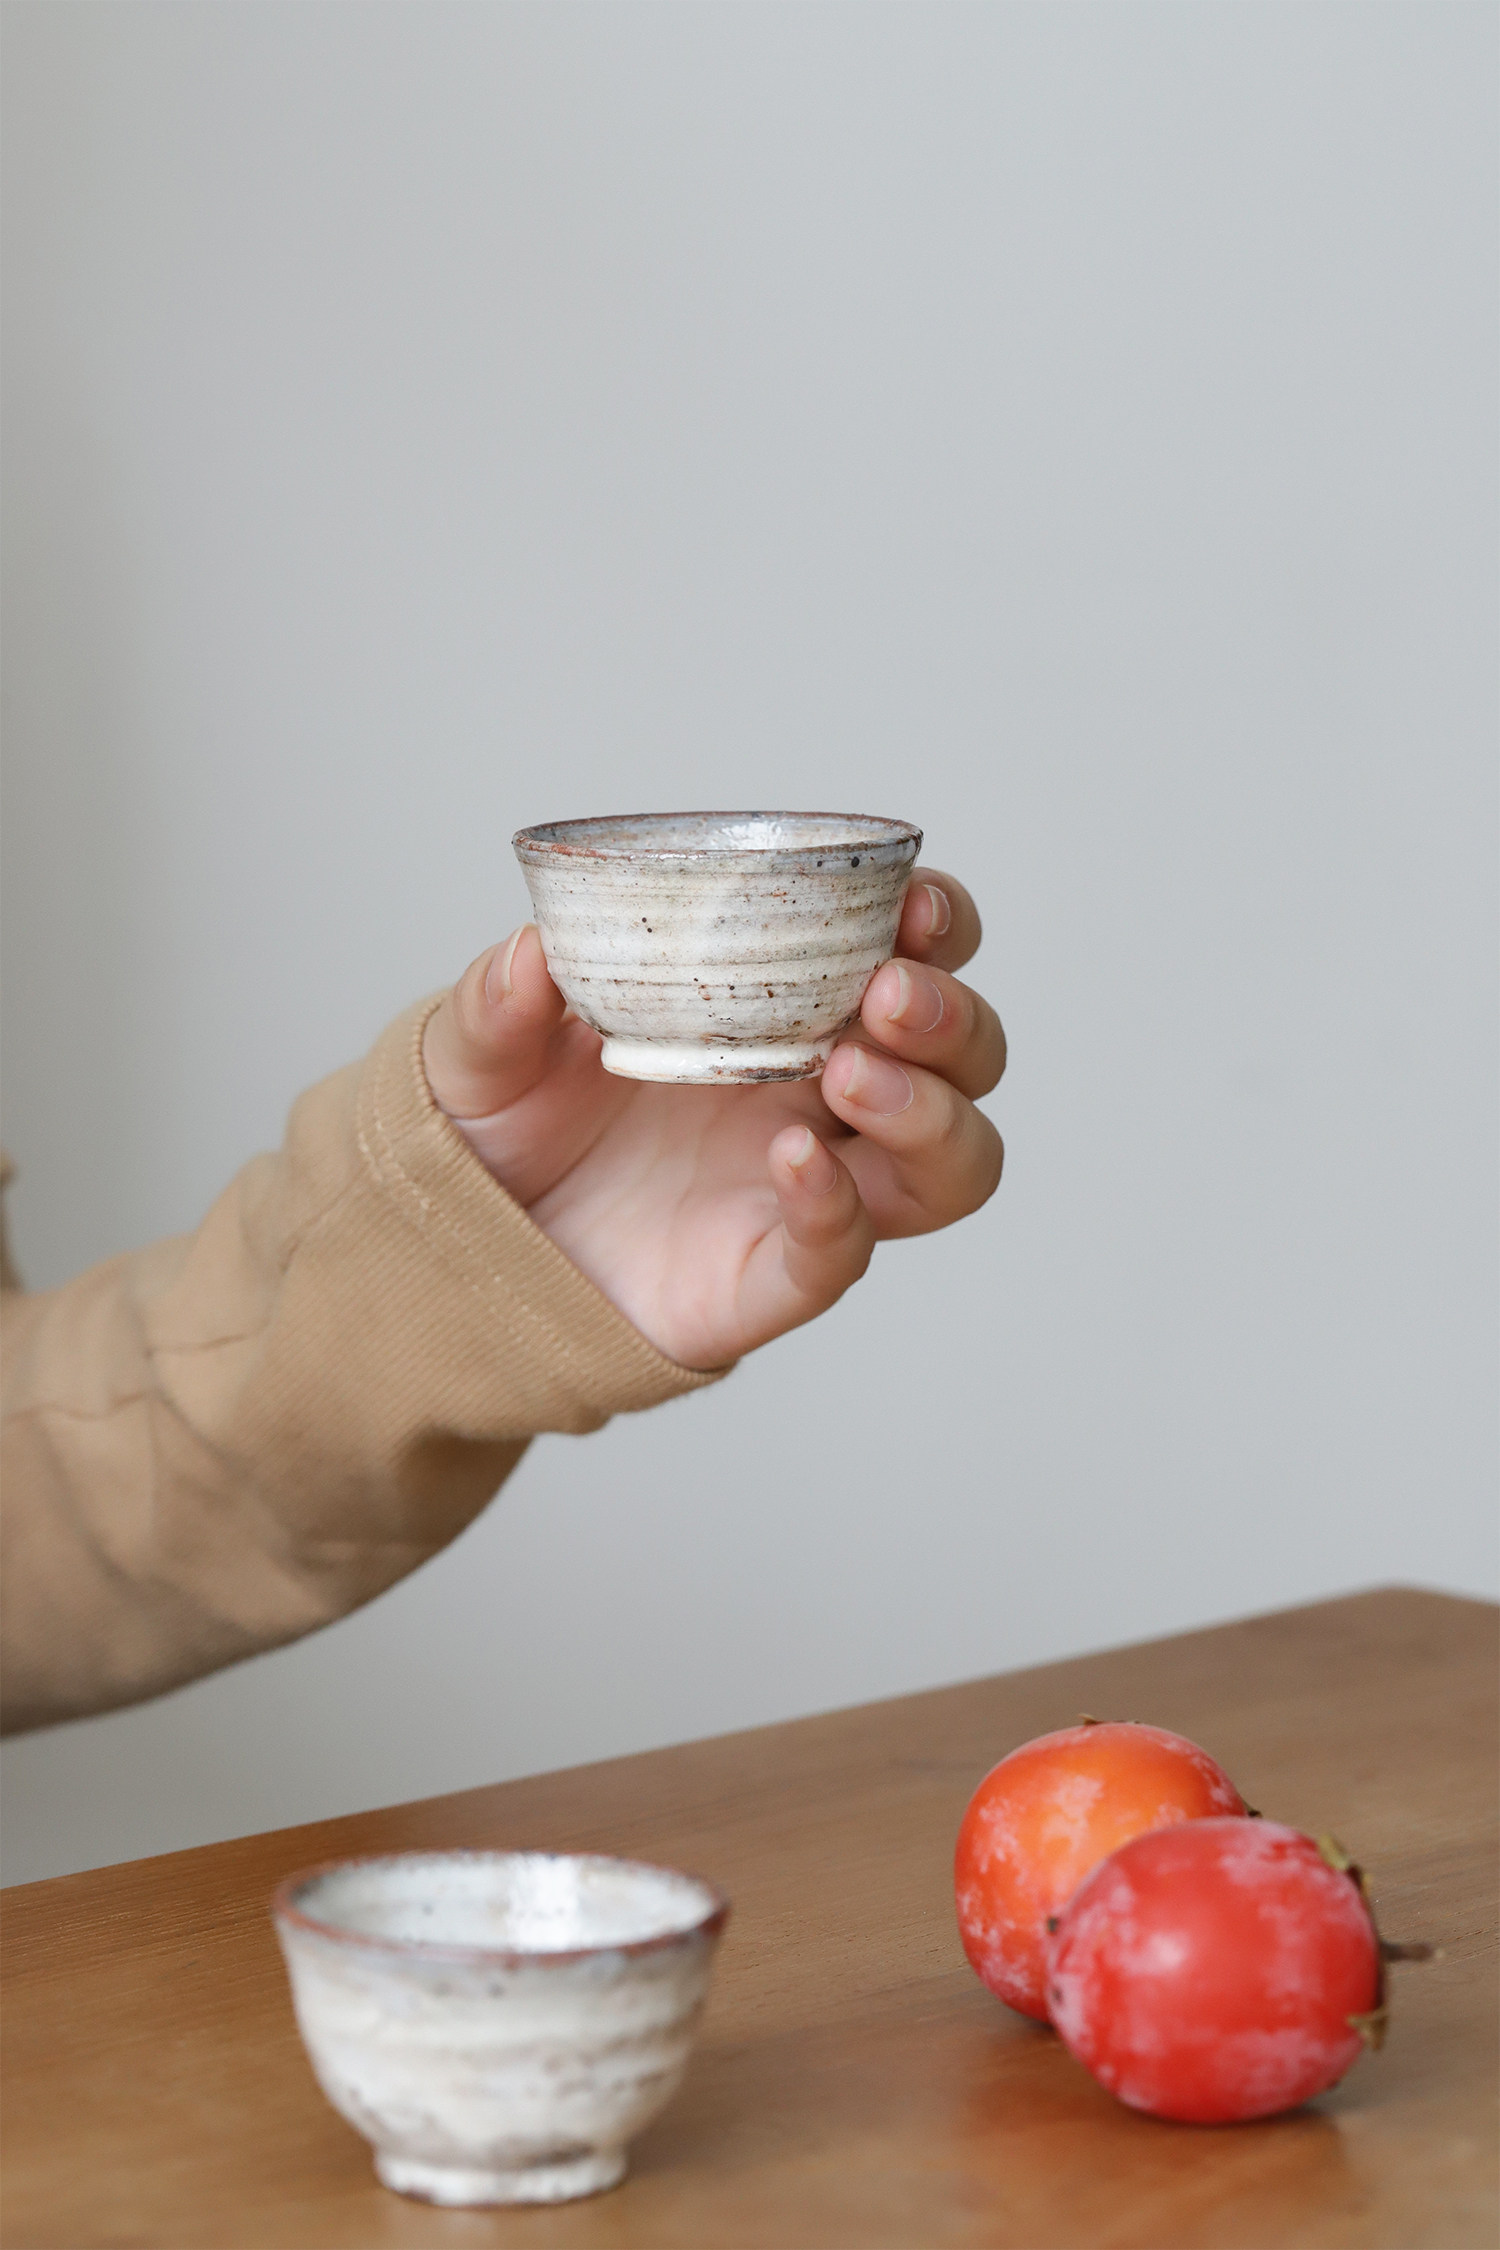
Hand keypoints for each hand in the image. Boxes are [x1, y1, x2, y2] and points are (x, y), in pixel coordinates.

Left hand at [422, 872, 1004, 1369]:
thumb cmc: (513, 1121)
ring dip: (931, 1111)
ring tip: (850, 1073)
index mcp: (789, 1009)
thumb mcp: (486, 1043)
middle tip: (885, 995)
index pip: (914, 955)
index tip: (914, 903)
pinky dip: (836, 1204)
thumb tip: (532, 951)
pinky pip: (846, 1251)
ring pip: (953, 1165)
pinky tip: (791, 1159)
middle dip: (952, 1018)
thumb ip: (501, 999)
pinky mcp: (775, 1275)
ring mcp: (815, 1189)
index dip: (940, 925)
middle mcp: (825, 1097)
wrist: (470, 1241)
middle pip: (966, 1057)